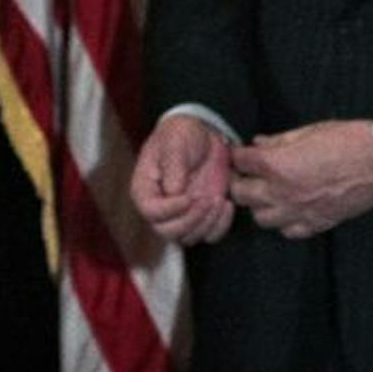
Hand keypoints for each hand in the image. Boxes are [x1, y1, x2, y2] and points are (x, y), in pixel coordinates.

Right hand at [130, 114, 233, 244]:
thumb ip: (173, 165)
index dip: (170, 210)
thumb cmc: (182, 134)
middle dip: (190, 220)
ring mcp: (182, 214)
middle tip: (206, 200)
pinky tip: (226, 204)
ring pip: (189, 237)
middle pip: (167, 231)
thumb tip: (173, 192)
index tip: (189, 196)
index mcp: (146, 188)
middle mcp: (161, 206)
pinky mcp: (202, 216)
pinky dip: (220, 226)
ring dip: (206, 223)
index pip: (150, 211)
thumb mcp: (176, 142)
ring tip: (218, 199)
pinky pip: (209, 235)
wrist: (203, 134)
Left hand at [229, 119, 372, 238]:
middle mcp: (283, 191)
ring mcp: (299, 211)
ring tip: (267, 192)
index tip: (240, 153)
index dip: (237, 155)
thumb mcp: (307, 131)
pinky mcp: (318, 223)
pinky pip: (288, 232)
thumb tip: (258, 143)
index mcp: (277, 164)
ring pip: (260, 218)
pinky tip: (289, 208)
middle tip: (247, 173)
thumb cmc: (348, 140)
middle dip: (240, 181)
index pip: (239, 161)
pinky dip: (285, 222)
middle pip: (240, 194)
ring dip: (260, 204)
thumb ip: (277, 140)